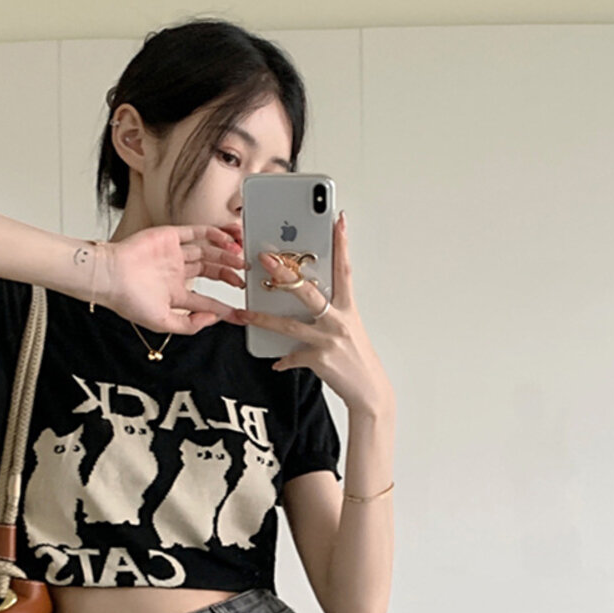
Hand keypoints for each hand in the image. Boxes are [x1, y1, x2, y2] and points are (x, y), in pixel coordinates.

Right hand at [95, 224, 246, 333]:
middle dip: (229, 275)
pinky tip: (227, 241)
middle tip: (244, 278)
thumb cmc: (127, 300)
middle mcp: (176, 273)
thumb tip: (213, 319)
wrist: (109, 276)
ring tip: (240, 259)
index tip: (240, 313)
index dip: (224, 307)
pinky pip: (197, 232)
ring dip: (225, 255)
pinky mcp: (169, 236)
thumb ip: (190, 325)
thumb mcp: (163, 323)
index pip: (206, 300)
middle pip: (211, 271)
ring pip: (208, 251)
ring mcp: (173, 254)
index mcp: (174, 294)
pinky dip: (214, 234)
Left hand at [232, 211, 393, 414]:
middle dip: (284, 274)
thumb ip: (328, 314)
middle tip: (264, 259)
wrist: (370, 392)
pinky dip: (283, 360)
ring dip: (262, 318)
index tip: (338, 220)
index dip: (342, 243)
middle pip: (308, 292)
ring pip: (289, 325)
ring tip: (243, 313)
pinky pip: (292, 356)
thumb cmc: (357, 358)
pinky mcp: (320, 360)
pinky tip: (276, 363)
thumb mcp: (348, 330)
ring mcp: (329, 340)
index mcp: (348, 309)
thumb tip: (304, 304)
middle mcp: (339, 321)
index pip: (345, 269)